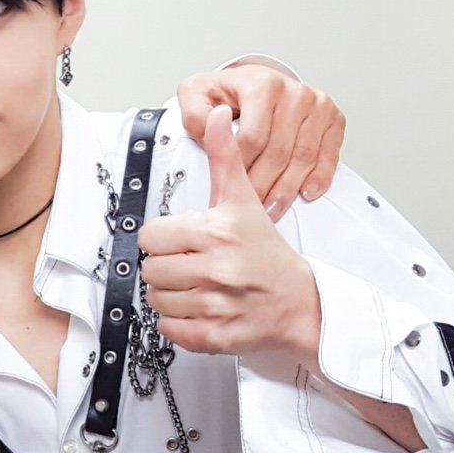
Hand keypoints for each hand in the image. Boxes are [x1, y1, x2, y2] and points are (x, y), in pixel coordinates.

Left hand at [138, 106, 321, 361]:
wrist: (302, 303)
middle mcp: (216, 269)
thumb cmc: (268, 253)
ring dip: (170, 295)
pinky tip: (198, 308)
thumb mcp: (244, 200)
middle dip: (166, 266)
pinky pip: (170, 329)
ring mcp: (216, 305)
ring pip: (156, 300)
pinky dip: (178, 323)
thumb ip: (224, 157)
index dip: (164, 238)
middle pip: (151, 269)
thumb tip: (217, 116)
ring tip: (195, 286)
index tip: (181, 240)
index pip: (151, 237)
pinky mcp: (215, 336)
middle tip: (190, 264)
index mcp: (216, 233)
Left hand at [176, 63, 344, 218]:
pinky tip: (306, 192)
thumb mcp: (197, 94)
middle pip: (278, 152)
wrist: (255, 81)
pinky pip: (329, 154)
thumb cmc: (228, 92)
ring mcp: (316, 104)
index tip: (229, 187)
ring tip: (272, 208)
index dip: (240, 168)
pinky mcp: (332, 118)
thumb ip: (196, 116)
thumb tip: (211, 132)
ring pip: (303, 157)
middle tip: (250, 206)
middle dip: (263, 185)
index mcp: (261, 86)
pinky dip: (319, 177)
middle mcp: (293, 92)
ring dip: (287, 189)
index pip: (253, 138)